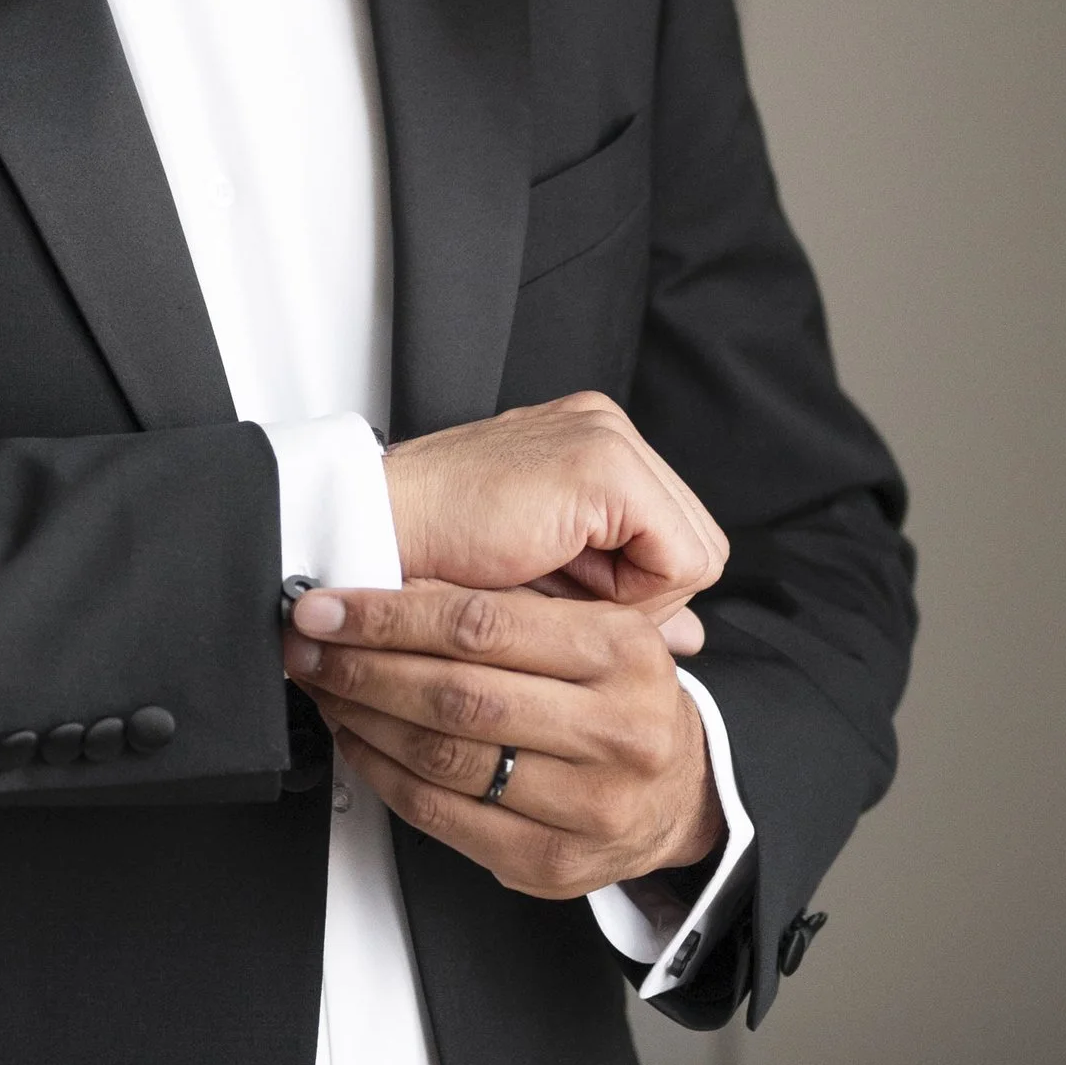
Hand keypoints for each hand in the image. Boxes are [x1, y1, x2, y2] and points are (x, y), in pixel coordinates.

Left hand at [282, 580, 723, 902]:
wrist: (678, 794)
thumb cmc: (621, 700)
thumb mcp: (590, 631)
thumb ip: (504, 607)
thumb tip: (391, 581)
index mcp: (624, 653)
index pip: (483, 626)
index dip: (390, 615)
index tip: (329, 607)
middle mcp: (615, 731)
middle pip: (456, 696)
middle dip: (362, 667)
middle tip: (308, 647)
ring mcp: (588, 806)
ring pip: (443, 758)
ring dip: (363, 718)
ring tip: (325, 687)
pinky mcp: (552, 862)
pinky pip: (442, 816)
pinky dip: (383, 773)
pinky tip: (357, 740)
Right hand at [381, 394, 725, 645]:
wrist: (371, 532)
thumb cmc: (436, 556)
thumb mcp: (548, 581)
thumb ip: (622, 598)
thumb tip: (693, 638)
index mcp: (590, 443)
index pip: (671, 535)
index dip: (637, 593)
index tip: (572, 605)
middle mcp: (607, 426)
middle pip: (692, 542)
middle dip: (643, 597)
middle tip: (569, 606)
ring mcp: (608, 437)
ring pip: (694, 552)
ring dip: (634, 599)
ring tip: (558, 591)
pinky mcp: (605, 467)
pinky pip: (678, 558)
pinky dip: (633, 594)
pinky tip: (563, 582)